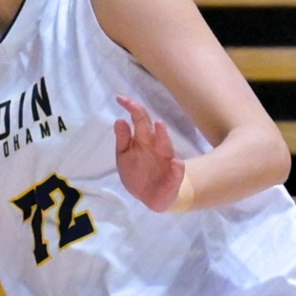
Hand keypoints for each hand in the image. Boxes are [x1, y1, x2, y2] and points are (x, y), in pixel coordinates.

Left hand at [113, 94, 189, 211]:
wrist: (151, 196)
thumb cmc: (137, 173)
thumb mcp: (124, 157)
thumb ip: (123, 140)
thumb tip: (119, 120)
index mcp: (143, 140)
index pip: (139, 120)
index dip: (131, 109)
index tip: (120, 98)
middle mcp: (156, 145)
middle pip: (151, 128)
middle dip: (143, 117)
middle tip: (133, 105)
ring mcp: (166, 160)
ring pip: (166, 146)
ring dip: (163, 136)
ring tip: (160, 125)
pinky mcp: (174, 177)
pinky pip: (177, 172)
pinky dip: (177, 168)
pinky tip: (175, 163)